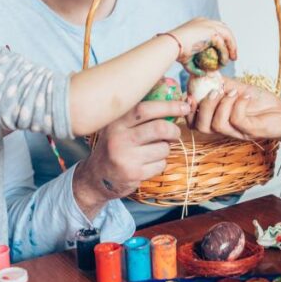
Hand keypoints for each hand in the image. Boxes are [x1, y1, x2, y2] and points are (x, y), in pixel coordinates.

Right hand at [73, 100, 187, 216]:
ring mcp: (126, 157)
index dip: (168, 106)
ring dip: (165, 149)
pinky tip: (148, 164)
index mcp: (116, 122)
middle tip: (175, 133)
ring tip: (154, 151)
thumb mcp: (118, 127)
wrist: (96, 178)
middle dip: (174, 130)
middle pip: (159, 128)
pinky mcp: (133, 174)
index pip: (145, 109)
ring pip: (163, 148)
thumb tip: (174, 104)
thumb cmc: (114, 146)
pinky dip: (160, 163)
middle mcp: (119, 138)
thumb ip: (138, 116)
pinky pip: (160, 165)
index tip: (184, 107)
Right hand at [169, 18, 236, 75]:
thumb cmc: (176, 52)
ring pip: (227, 35)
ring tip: (233, 59)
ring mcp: (209, 25)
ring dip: (232, 47)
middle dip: (230, 41)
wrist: (172, 46)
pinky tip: (224, 62)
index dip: (222, 39)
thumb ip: (196, 64)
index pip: (215, 28)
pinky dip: (225, 54)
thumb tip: (203, 73)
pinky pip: (223, 44)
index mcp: (199, 23)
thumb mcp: (188, 57)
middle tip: (232, 55)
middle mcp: (205, 21)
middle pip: (224, 29)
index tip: (225, 50)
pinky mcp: (212, 32)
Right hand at [188, 77, 280, 142]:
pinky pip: (237, 120)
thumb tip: (205, 73)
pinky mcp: (251, 131)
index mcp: (218, 120)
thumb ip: (222, 84)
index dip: (189, 110)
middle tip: (216, 91)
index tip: (191, 94)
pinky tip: (246, 96)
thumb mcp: (239, 90)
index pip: (194, 123)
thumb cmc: (263, 104)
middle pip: (200, 127)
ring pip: (217, 124)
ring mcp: (238, 132)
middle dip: (204, 106)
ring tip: (234, 92)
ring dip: (223, 103)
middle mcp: (226, 129)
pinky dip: (239, 104)